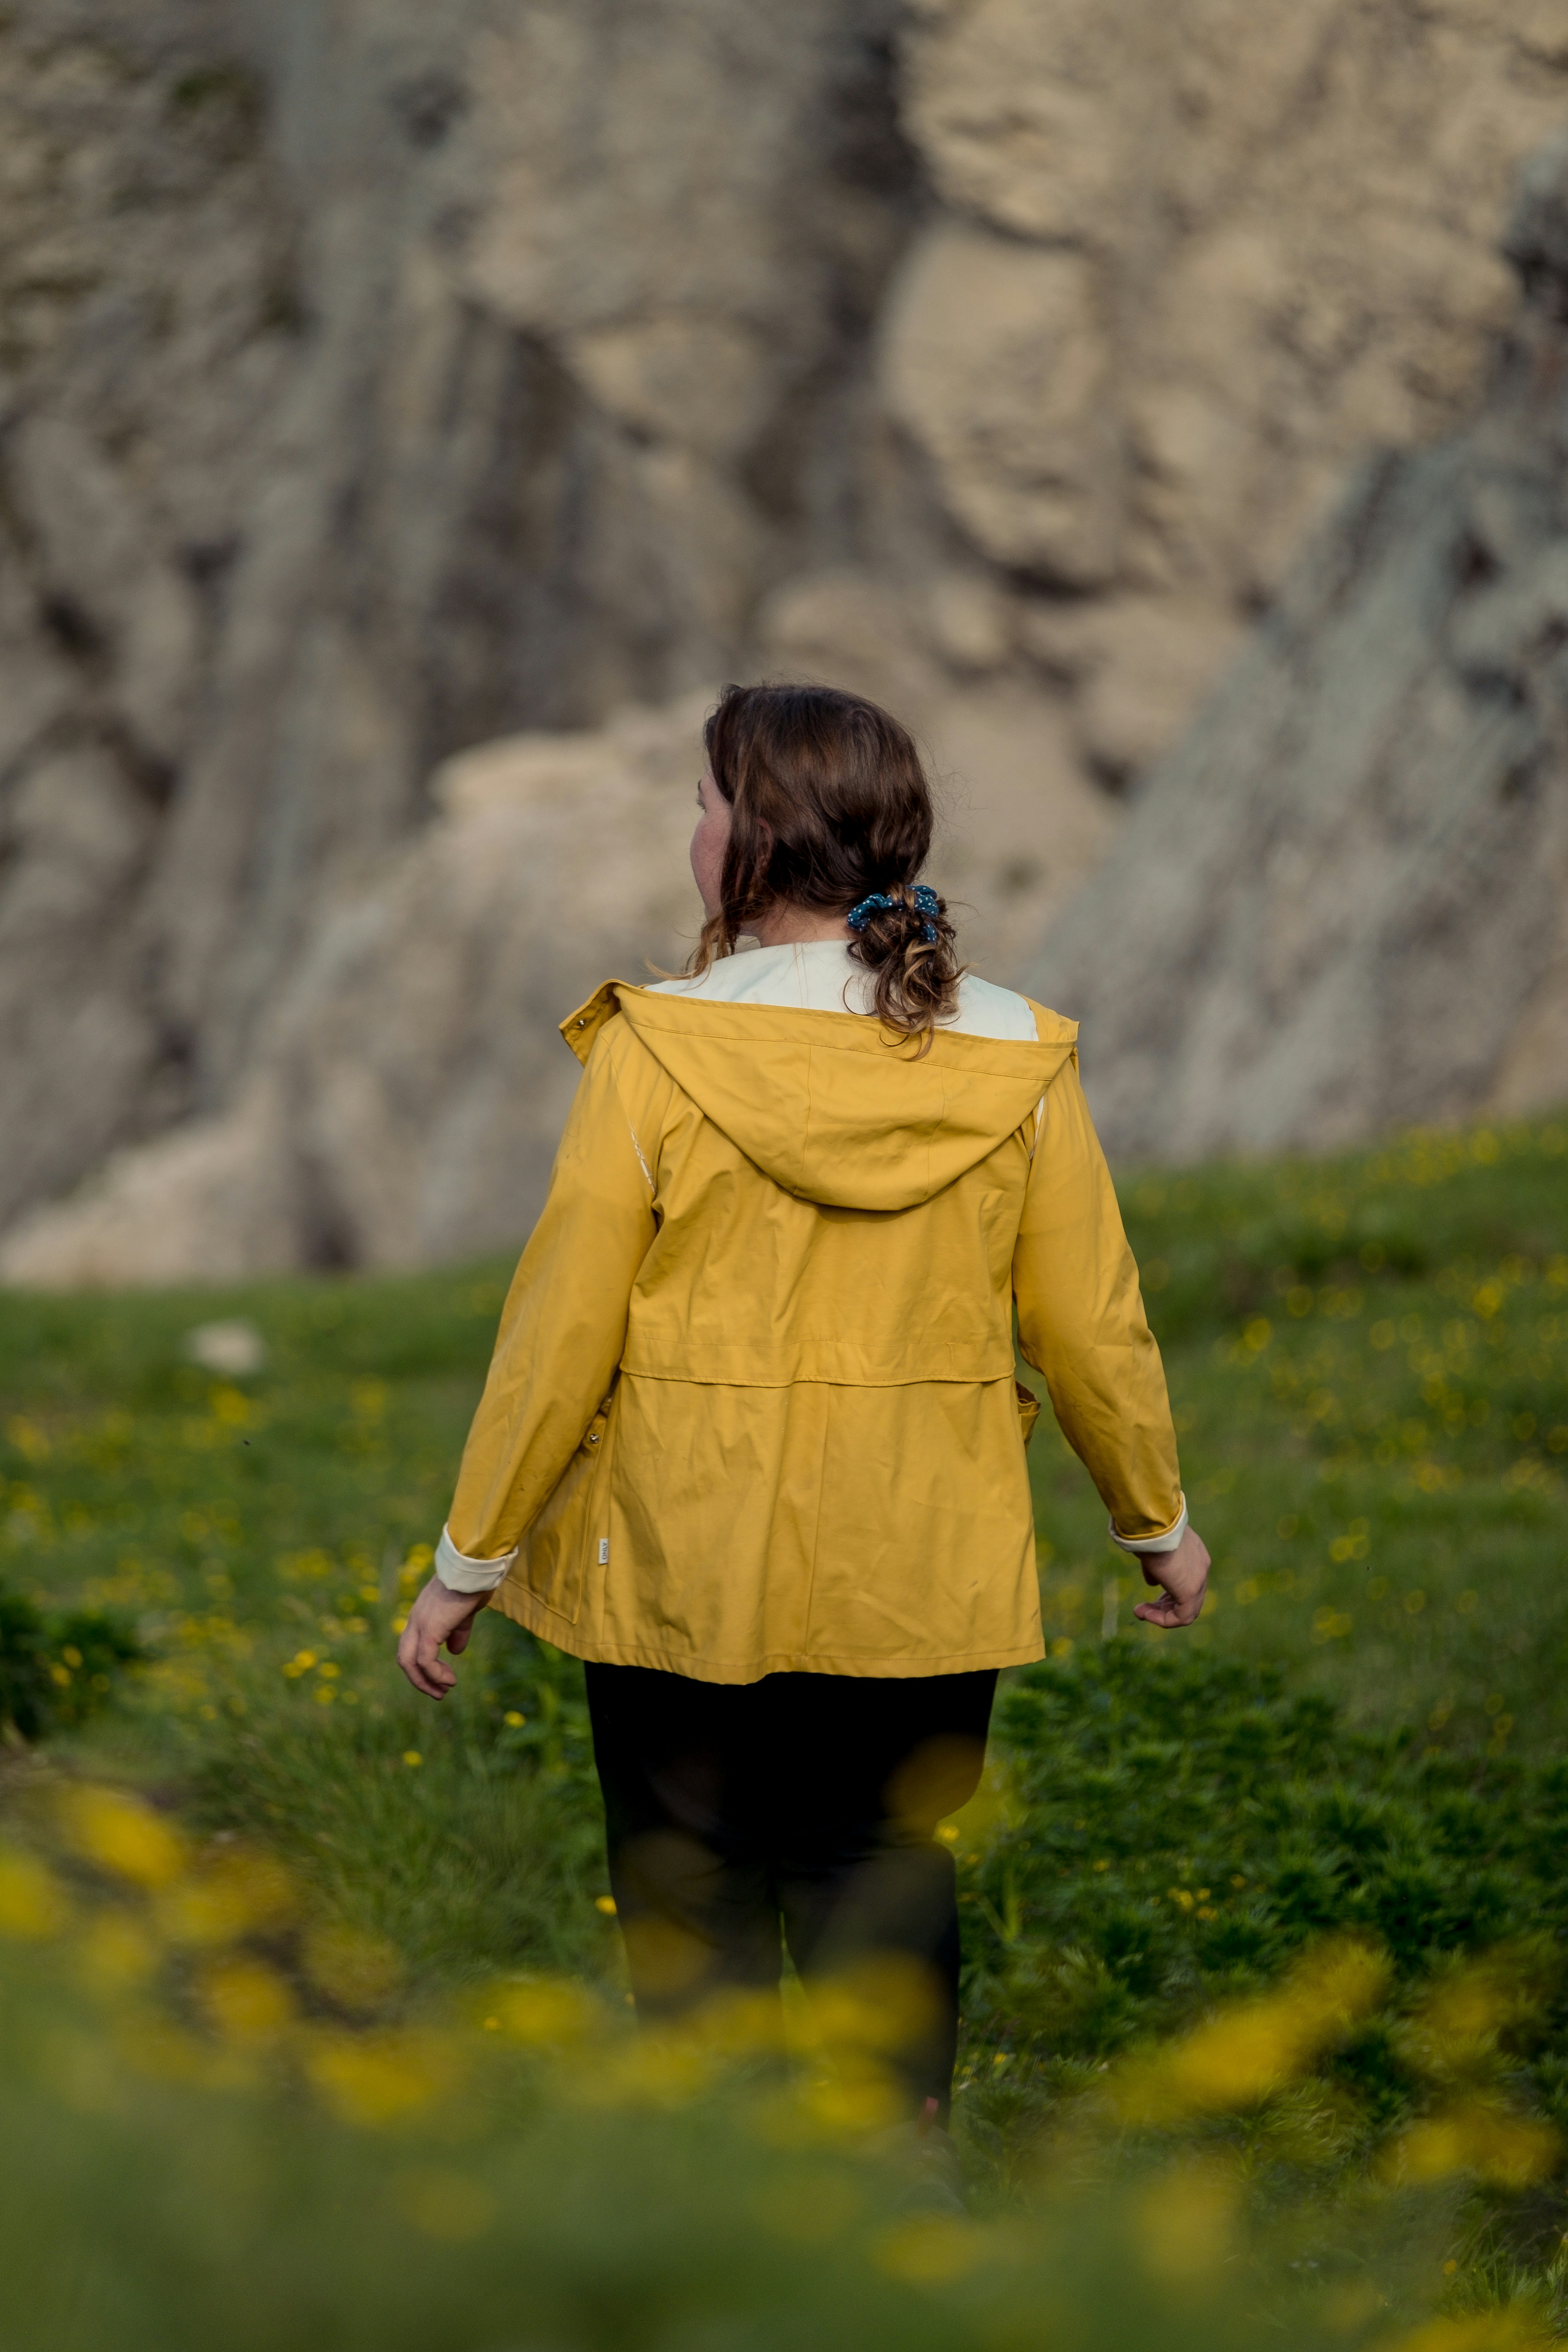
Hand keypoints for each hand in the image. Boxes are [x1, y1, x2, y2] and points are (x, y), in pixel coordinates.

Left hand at [397, 1575, 486, 1697]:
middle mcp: (415, 1620)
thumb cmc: (473, 1585)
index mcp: (422, 1615)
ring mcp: (420, 1624)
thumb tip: (455, 1652)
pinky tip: (450, 1679)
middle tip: (438, 1693)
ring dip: (425, 1681)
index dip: (422, 1666)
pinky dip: (434, 1674)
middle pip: (404, 1658)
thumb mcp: (464, 1613)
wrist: (475, 1569)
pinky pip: (425, 1660)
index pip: (410, 1646)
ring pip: (409, 1662)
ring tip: (444, 1690)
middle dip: (419, 1679)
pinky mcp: (430, 1629)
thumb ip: (458, 1631)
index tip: (441, 1678)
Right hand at [1132, 1525, 1209, 1629]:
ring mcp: (1199, 1580)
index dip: (1168, 1590)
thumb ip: (1157, 1567)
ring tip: (1141, 1612)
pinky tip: (1145, 1614)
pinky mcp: (1191, 1591)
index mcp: (1195, 1554)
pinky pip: (1183, 1616)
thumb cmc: (1149, 1532)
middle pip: (1188, 1597)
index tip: (1149, 1591)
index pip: (1187, 1580)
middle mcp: (1202, 1568)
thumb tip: (1153, 1582)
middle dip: (1165, 1605)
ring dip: (1162, 1614)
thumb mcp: (1154, 1550)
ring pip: (1187, 1610)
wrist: (1154, 1526)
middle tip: (1144, 1607)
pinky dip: (1164, 1619)